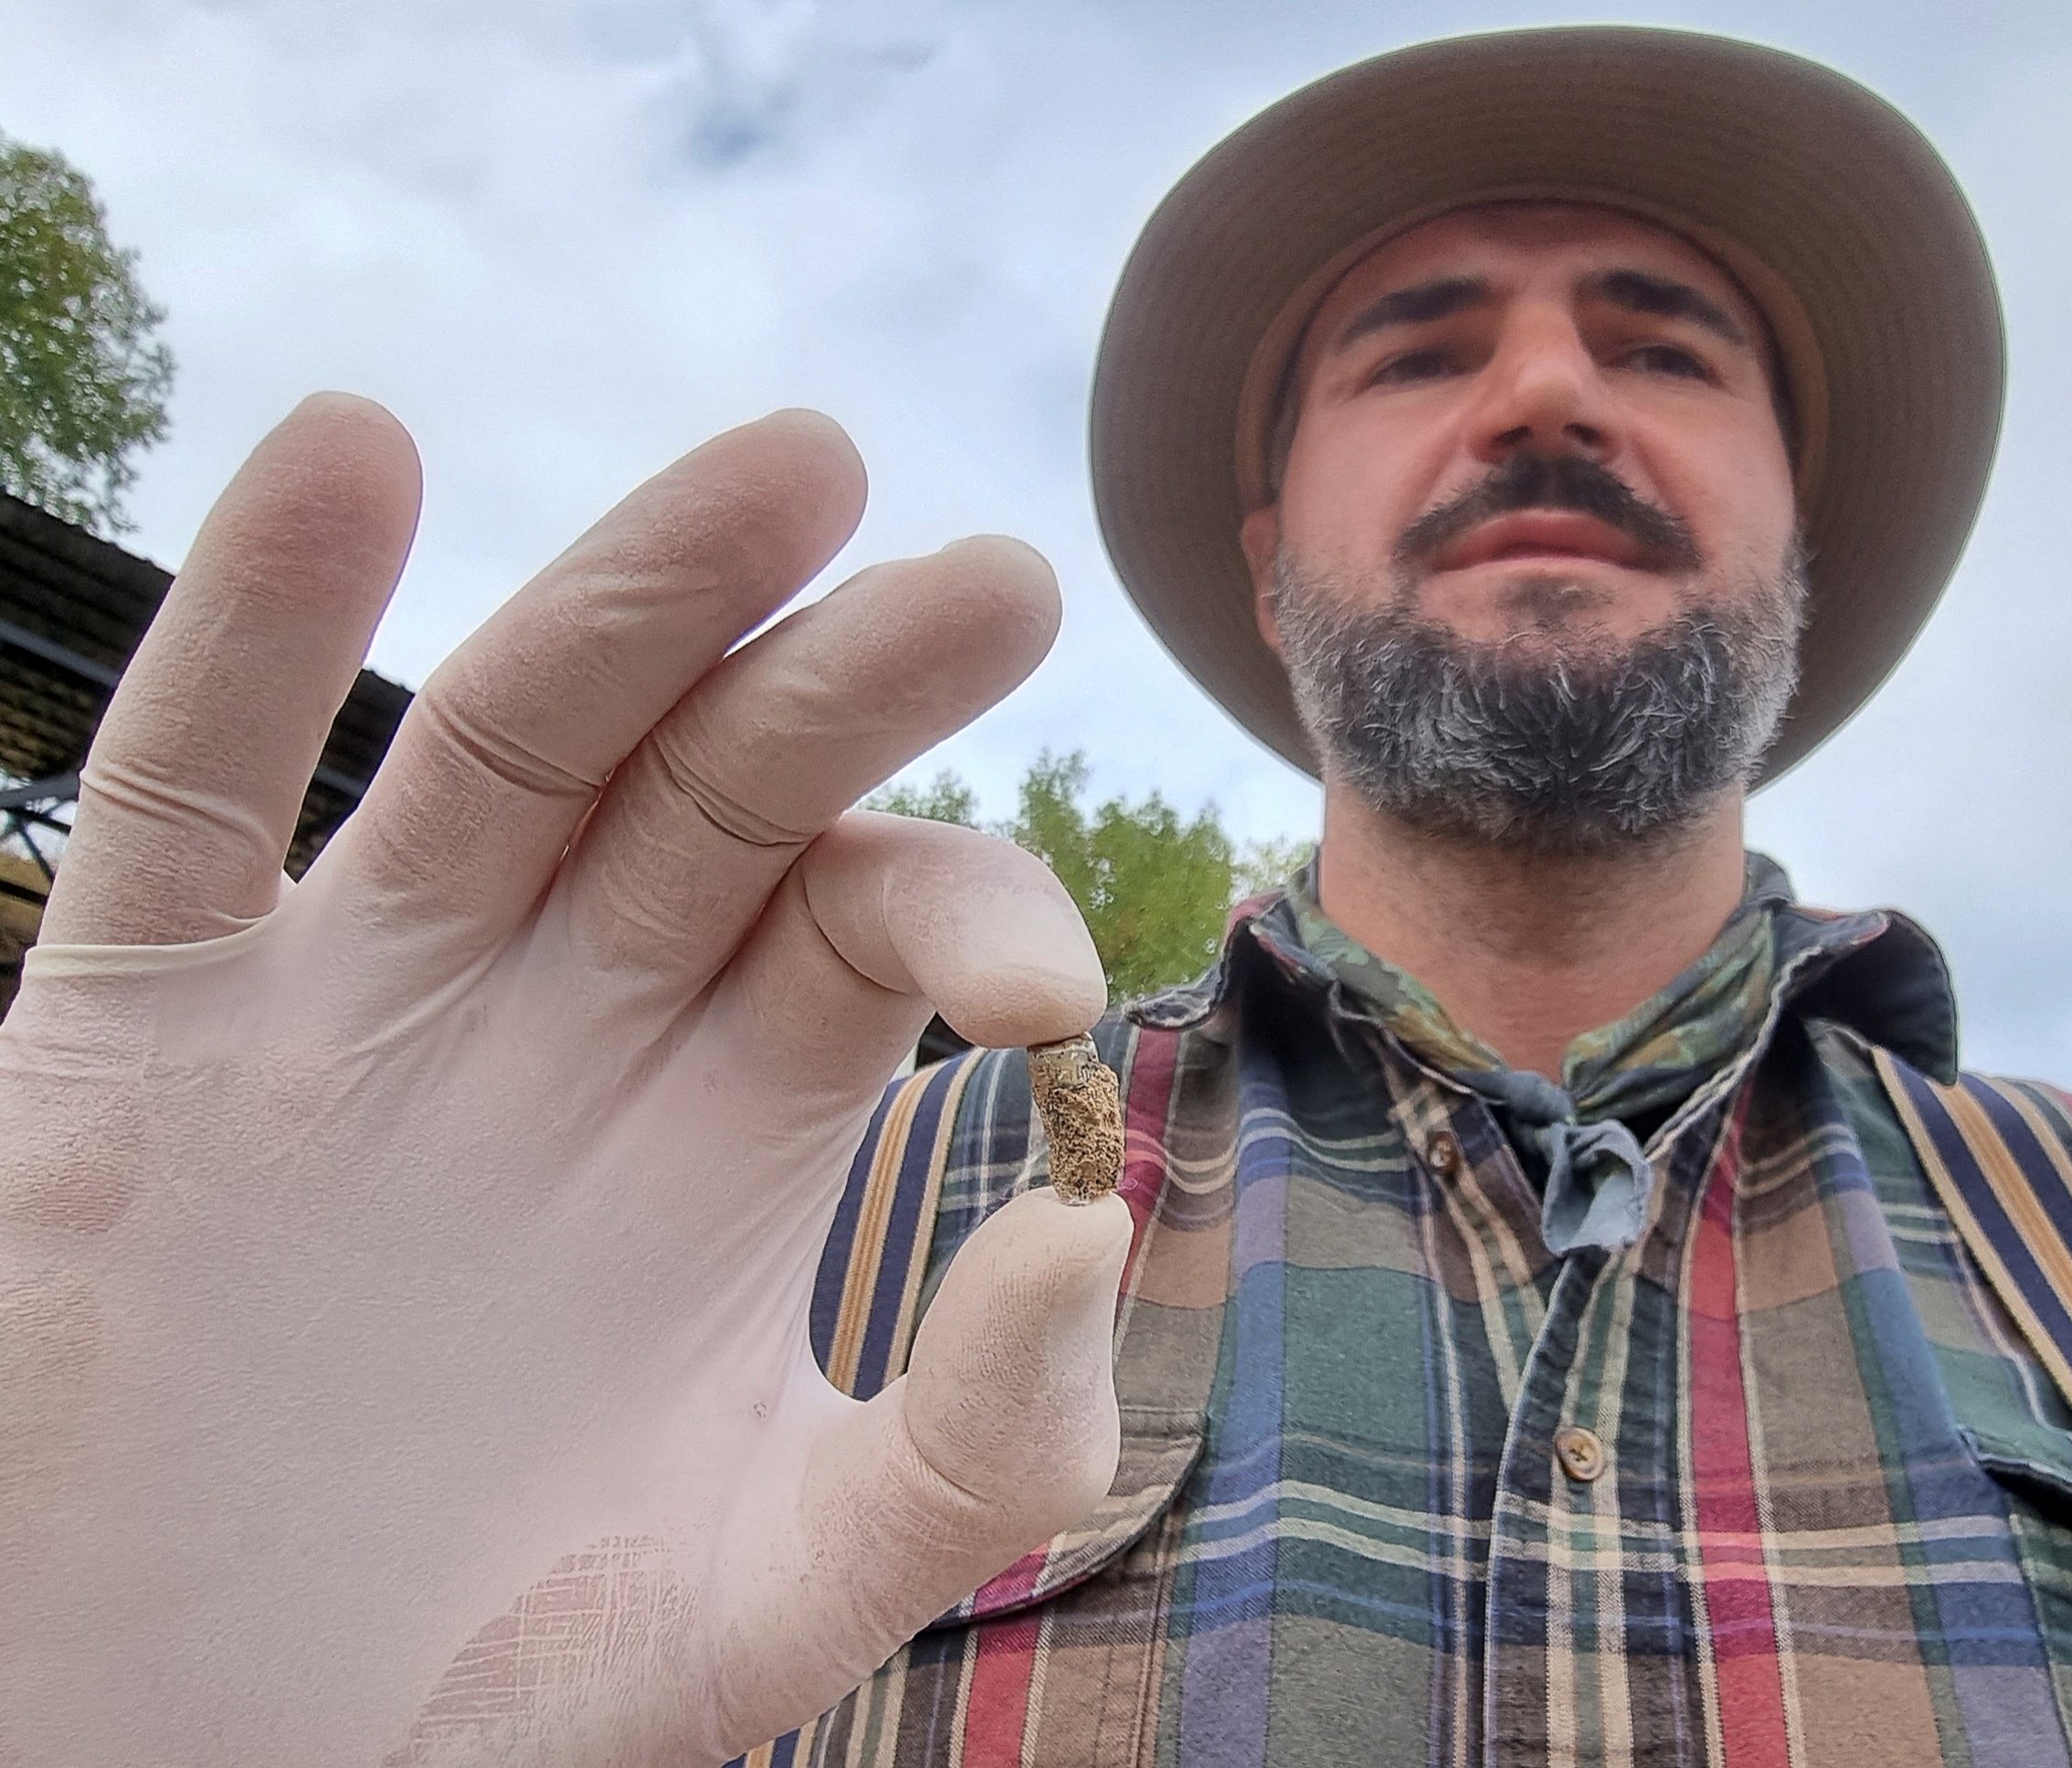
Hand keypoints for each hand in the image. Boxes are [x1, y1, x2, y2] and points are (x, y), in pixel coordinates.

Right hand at [0, 397, 1133, 1765]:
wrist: (189, 1761)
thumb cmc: (480, 1689)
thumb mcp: (759, 1597)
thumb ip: (955, 1453)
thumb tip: (1085, 1234)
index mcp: (733, 1109)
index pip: (869, 914)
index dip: (967, 908)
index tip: (1044, 992)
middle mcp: (568, 1012)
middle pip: (721, 783)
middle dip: (846, 682)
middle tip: (999, 587)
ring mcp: (355, 997)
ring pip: (506, 744)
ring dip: (638, 598)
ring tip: (794, 472)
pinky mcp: (143, 1028)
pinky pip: (189, 793)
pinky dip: (251, 623)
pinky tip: (348, 448)